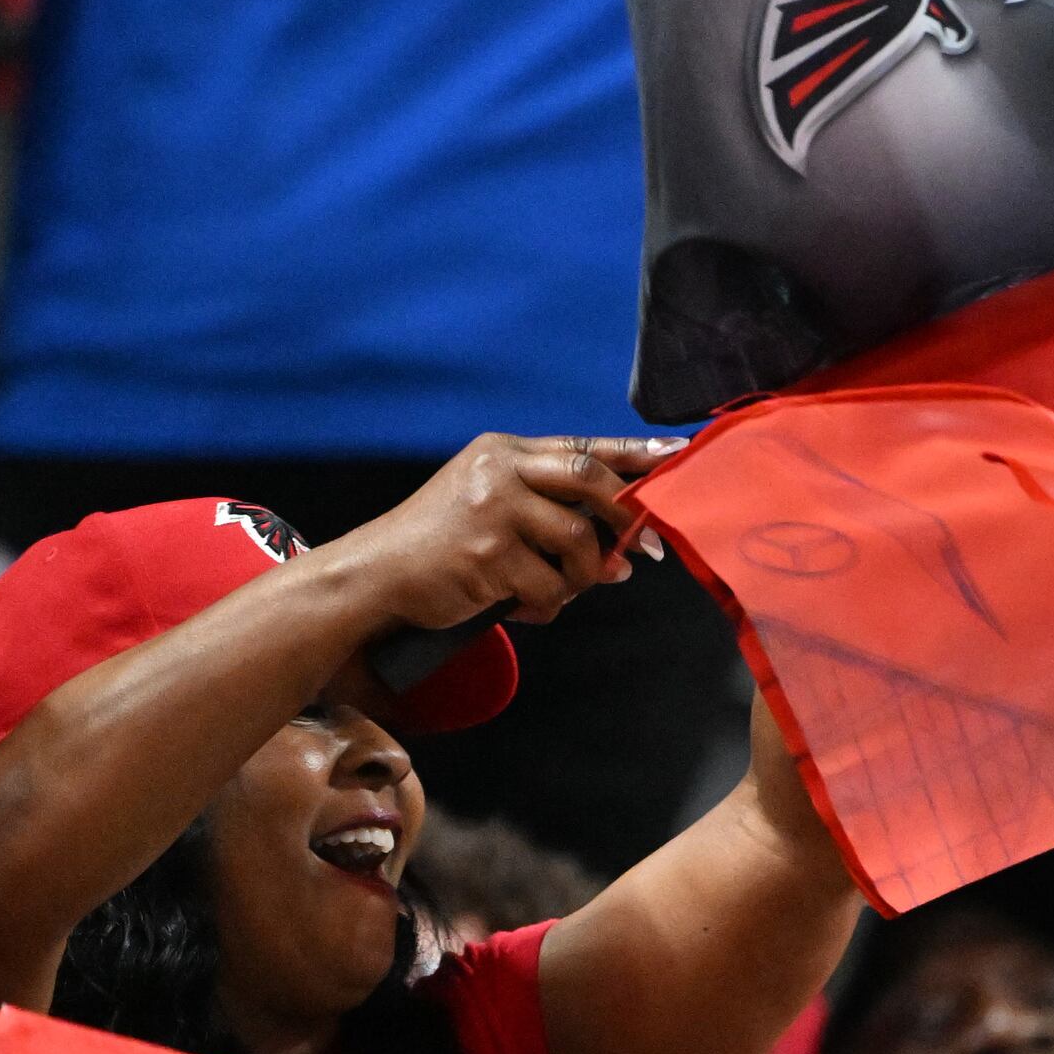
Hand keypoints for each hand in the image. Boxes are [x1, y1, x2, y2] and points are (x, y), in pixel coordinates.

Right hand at [321, 433, 681, 634]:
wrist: (377, 575)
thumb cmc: (441, 546)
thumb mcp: (488, 504)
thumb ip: (547, 509)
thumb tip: (624, 545)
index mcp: (502, 452)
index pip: (580, 446)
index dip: (633, 452)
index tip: (676, 453)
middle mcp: (497, 470)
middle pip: (588, 480)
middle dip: (627, 516)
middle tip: (648, 550)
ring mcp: (491, 509)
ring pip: (577, 542)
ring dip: (584, 577)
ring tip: (563, 590)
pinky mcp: (486, 553)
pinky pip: (549, 587)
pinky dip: (547, 606)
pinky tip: (522, 608)